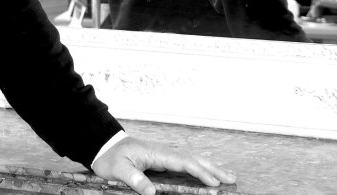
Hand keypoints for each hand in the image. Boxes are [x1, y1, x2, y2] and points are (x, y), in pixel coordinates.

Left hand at [91, 135, 235, 194]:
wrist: (104, 145)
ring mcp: (164, 155)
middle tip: (232, 179)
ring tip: (228, 176)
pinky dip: (199, 168)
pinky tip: (207, 173)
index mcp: (156, 153)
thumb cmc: (111, 157)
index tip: (214, 183)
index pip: (183, 162)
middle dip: (213, 169)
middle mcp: (164, 152)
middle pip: (194, 159)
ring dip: (210, 167)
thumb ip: (134, 180)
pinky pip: (185, 163)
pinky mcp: (162, 160)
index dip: (200, 172)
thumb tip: (151, 192)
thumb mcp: (118, 169)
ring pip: (192, 160)